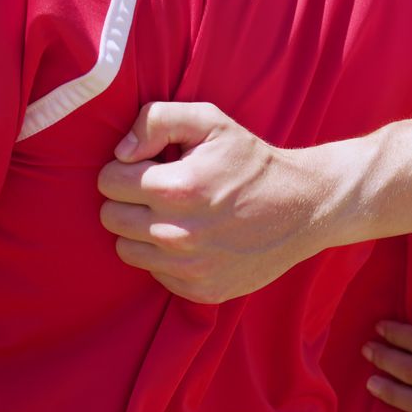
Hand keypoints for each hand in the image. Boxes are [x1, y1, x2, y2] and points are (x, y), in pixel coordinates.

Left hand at [97, 102, 334, 303]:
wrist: (303, 207)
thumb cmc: (251, 161)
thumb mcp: (210, 121)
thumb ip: (156, 120)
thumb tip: (121, 152)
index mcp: (175, 189)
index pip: (107, 181)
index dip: (125, 168)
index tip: (149, 166)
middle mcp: (177, 234)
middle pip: (111, 218)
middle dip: (128, 200)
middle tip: (160, 191)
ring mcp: (189, 268)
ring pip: (125, 250)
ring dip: (141, 232)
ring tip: (174, 215)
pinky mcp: (201, 291)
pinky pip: (155, 274)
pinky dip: (165, 258)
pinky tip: (194, 239)